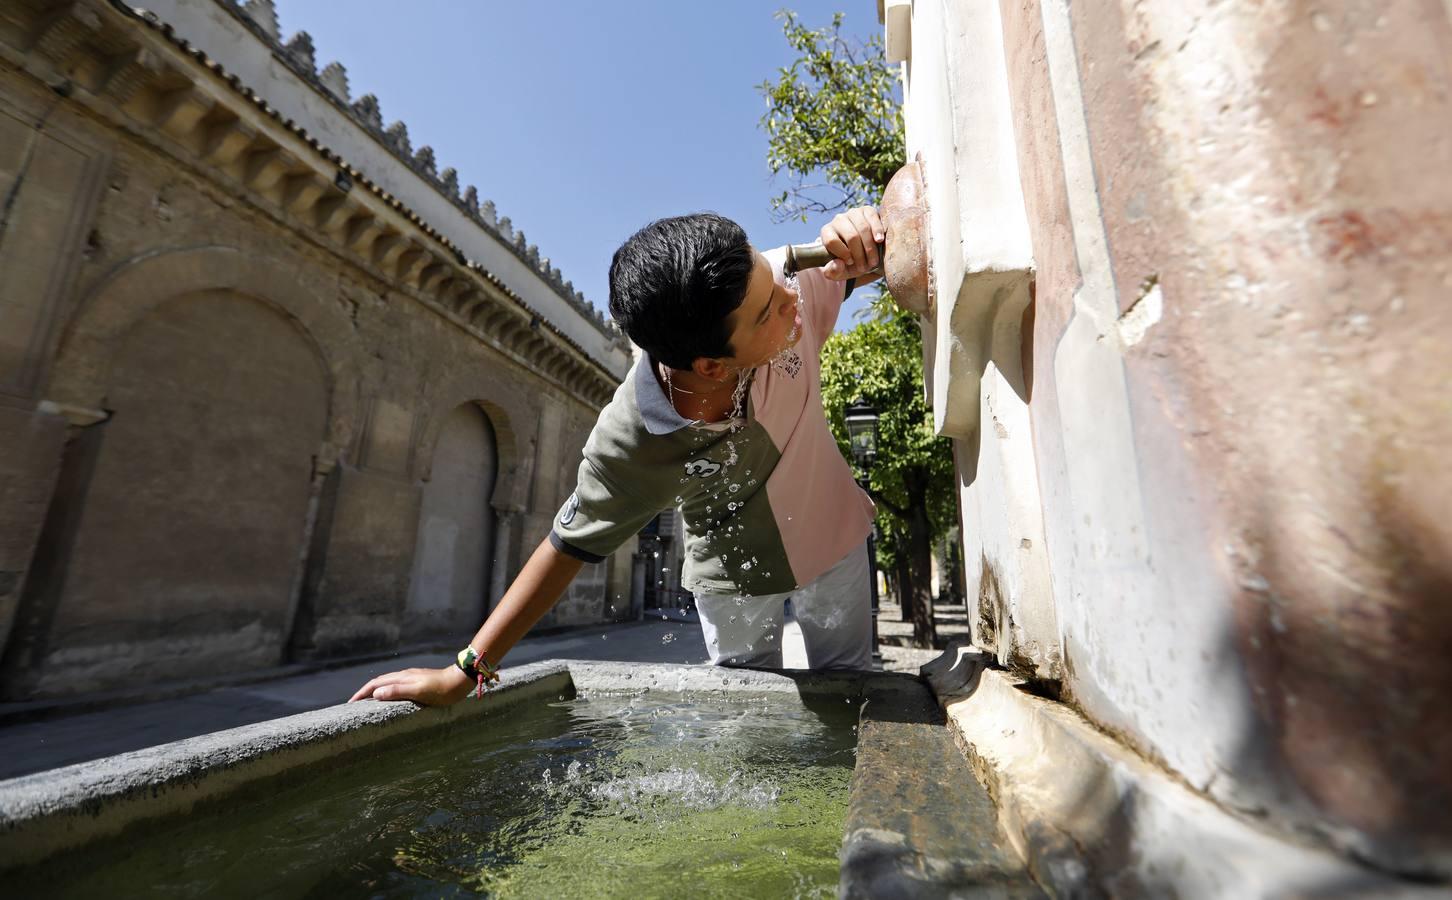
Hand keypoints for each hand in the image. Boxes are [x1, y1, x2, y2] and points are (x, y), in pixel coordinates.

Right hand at [348, 665, 473, 705]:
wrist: (460, 681)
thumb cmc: (441, 689)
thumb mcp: (418, 691)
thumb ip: (398, 691)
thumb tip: (376, 693)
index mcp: (401, 677)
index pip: (375, 684)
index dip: (362, 693)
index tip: (351, 704)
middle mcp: (404, 676)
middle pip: (379, 683)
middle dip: (365, 693)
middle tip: (355, 705)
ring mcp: (411, 678)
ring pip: (388, 684)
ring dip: (376, 693)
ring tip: (368, 704)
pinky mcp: (419, 683)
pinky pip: (397, 687)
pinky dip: (387, 693)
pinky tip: (391, 701)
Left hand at [819, 206, 885, 280]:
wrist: (866, 254)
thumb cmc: (850, 263)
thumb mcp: (840, 272)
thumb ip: (833, 272)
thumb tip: (838, 264)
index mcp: (827, 233)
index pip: (831, 241)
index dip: (842, 254)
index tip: (850, 263)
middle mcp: (838, 220)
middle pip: (851, 236)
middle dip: (860, 254)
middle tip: (865, 267)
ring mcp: (853, 213)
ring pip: (863, 228)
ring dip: (870, 247)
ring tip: (873, 260)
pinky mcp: (867, 210)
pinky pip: (873, 218)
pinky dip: (877, 230)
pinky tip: (879, 241)